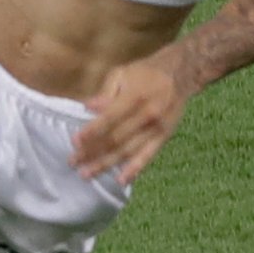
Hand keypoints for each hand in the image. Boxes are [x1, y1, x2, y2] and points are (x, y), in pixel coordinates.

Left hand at [72, 48, 195, 186]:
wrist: (180, 74)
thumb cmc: (146, 72)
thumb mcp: (122, 73)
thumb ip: (105, 92)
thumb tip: (88, 107)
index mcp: (135, 96)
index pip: (109, 118)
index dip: (91, 131)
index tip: (74, 142)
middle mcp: (147, 115)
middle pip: (116, 138)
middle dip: (92, 152)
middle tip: (73, 162)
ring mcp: (156, 128)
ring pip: (128, 151)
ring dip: (106, 164)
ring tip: (87, 173)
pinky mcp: (164, 137)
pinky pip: (148, 156)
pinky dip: (135, 169)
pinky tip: (121, 180)